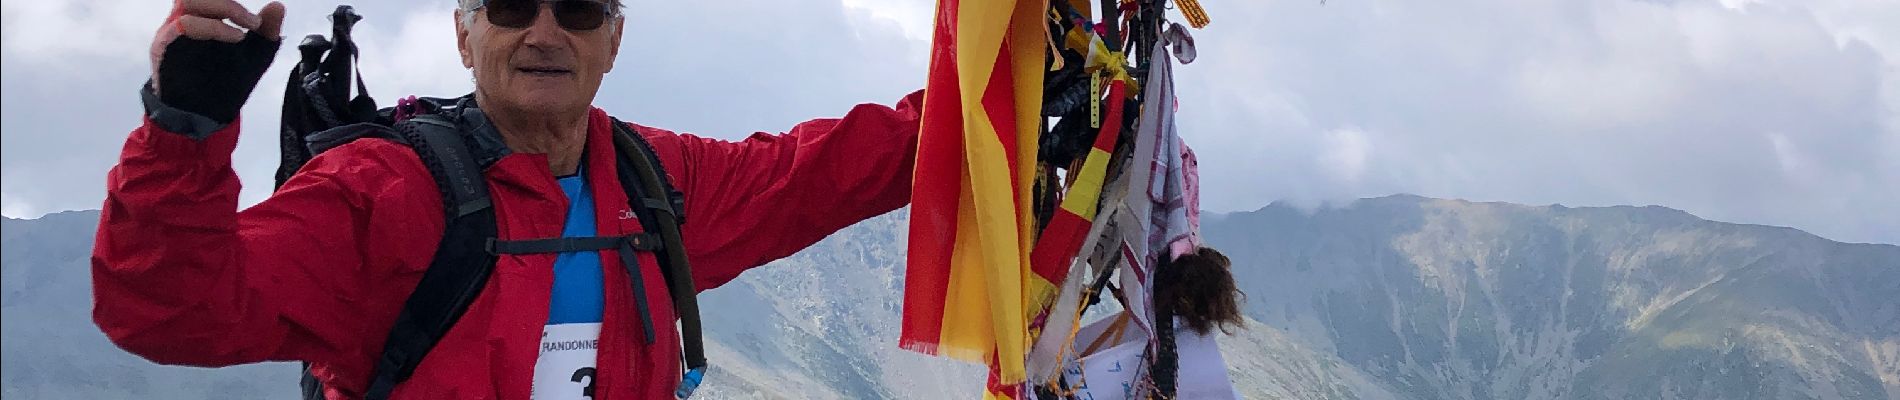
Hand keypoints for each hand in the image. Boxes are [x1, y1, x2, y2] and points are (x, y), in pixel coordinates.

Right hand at [147, 0, 285, 123]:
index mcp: (203, 17)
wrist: (206, 114)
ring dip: (221, 11)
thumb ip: (266, 30)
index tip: (258, 21)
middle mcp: (183, 20)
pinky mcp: (164, 47)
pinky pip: (181, 26)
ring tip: (243, 35)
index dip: (232, 3)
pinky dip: (212, 28)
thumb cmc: (227, 81)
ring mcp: (172, 32)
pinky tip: (234, 39)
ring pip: (188, 3)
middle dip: (228, 4)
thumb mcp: (255, 54)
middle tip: (253, 22)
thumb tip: (278, 5)